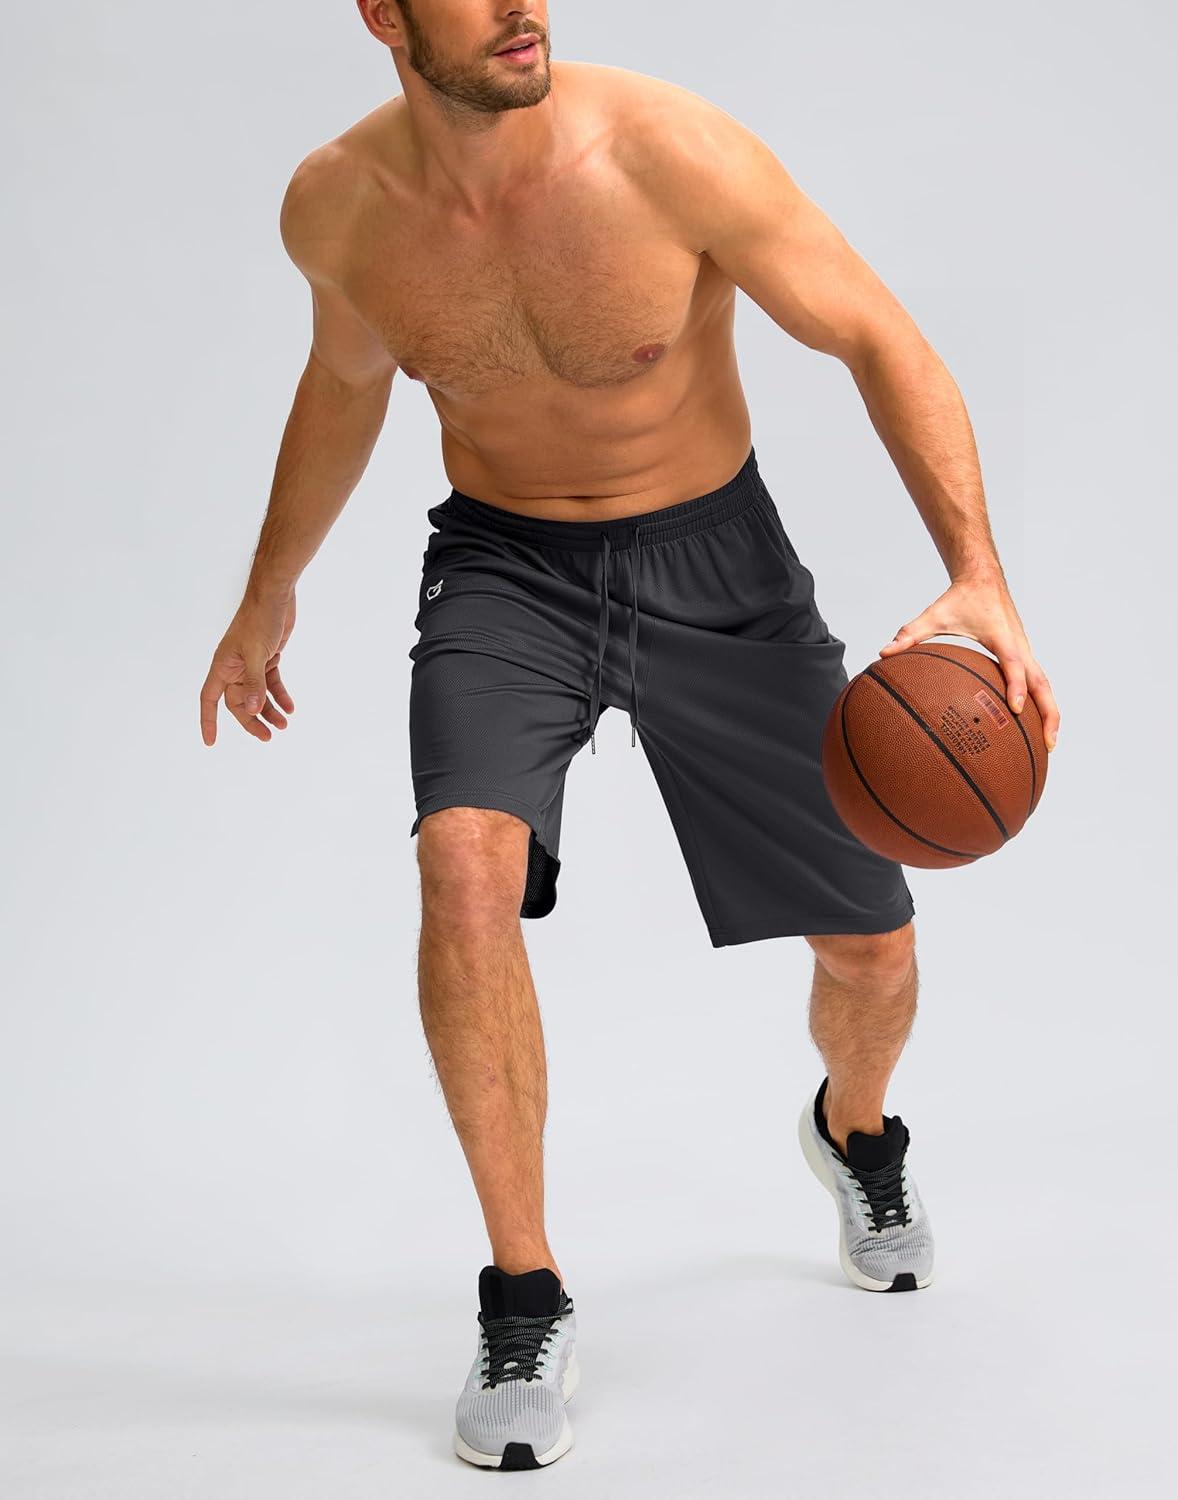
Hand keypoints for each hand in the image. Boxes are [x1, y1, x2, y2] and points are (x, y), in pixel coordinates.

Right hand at [200, 589, 296, 744]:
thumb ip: (255, 683)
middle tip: (269, 736)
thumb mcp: (257, 654)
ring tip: (284, 725)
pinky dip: (280, 695)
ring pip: (257, 695)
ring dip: (269, 710)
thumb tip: (253, 710)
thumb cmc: (259, 620)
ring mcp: (250, 663)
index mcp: (223, 666)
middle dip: (252, 720)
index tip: (210, 741)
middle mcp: (234, 667)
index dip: (208, 720)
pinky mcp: (267, 658)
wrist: (275, 596)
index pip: (210, 699)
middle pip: (238, 702)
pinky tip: (290, 707)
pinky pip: (271, 682)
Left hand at [878, 572, 1059, 750]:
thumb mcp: (933, 615)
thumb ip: (909, 634)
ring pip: (1044, 685)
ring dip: (1050, 712)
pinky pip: (1038, 681)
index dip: (1016, 686)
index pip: (1013, 665)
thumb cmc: (960, 598)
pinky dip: (1041, 702)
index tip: (1015, 709)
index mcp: (1001, 637)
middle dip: (1048, 712)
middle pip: (1042, 683)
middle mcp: (1019, 646)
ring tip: (1047, 744)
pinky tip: (1033, 726)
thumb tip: (883, 653)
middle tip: (1047, 744)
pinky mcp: (1024, 655)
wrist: (984, 579)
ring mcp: (1025, 651)